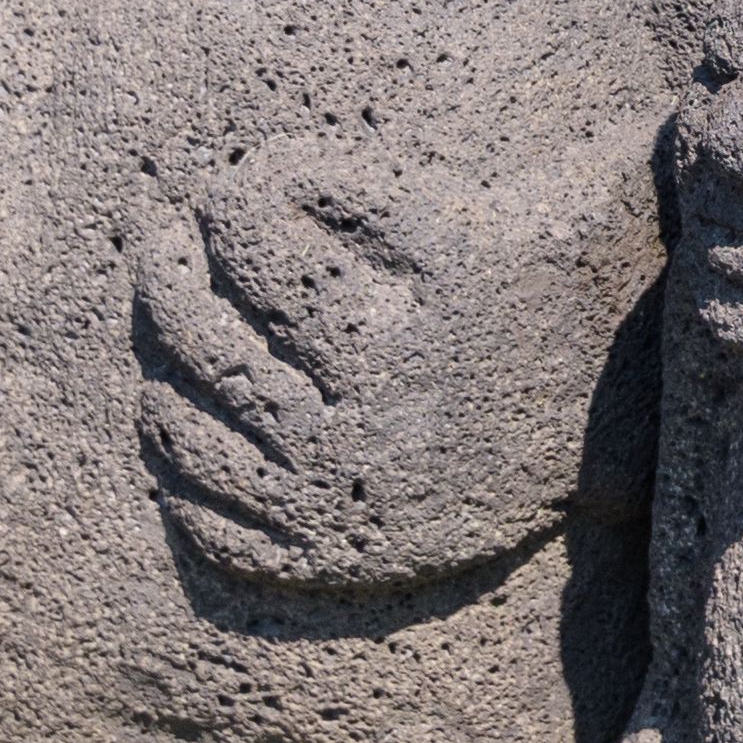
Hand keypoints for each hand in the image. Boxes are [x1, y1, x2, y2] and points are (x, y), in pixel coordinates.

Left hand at [134, 159, 601, 597]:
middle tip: (155, 238)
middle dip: (167, 278)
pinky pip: (215, 531)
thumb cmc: (515, 302)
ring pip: (191, 442)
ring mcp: (327, 511)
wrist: (587, 421)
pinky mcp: (322, 563)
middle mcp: (344, 440)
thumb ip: (344, 186)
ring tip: (158, 333)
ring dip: (158, 376)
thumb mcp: (451, 228)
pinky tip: (173, 425)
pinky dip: (177, 480)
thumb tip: (237, 179)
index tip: (211, 190)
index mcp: (377, 352)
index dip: (222, 213)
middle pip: (208, 349)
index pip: (254, 264)